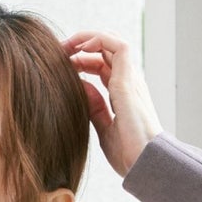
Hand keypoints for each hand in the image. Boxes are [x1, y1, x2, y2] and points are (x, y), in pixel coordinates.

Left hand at [60, 29, 164, 179]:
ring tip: (66, 44)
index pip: (101, 66)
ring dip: (87, 38)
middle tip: (58, 51)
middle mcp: (128, 82)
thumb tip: (80, 89)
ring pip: (112, 42)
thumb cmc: (128, 153)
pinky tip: (81, 47)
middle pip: (104, 52)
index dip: (81, 62)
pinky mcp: (129, 80)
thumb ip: (94, 108)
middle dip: (80, 46)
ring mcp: (130, 79)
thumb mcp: (104, 129)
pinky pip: (118, 46)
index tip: (60, 66)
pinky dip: (99, 40)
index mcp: (122, 93)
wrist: (144, 163)